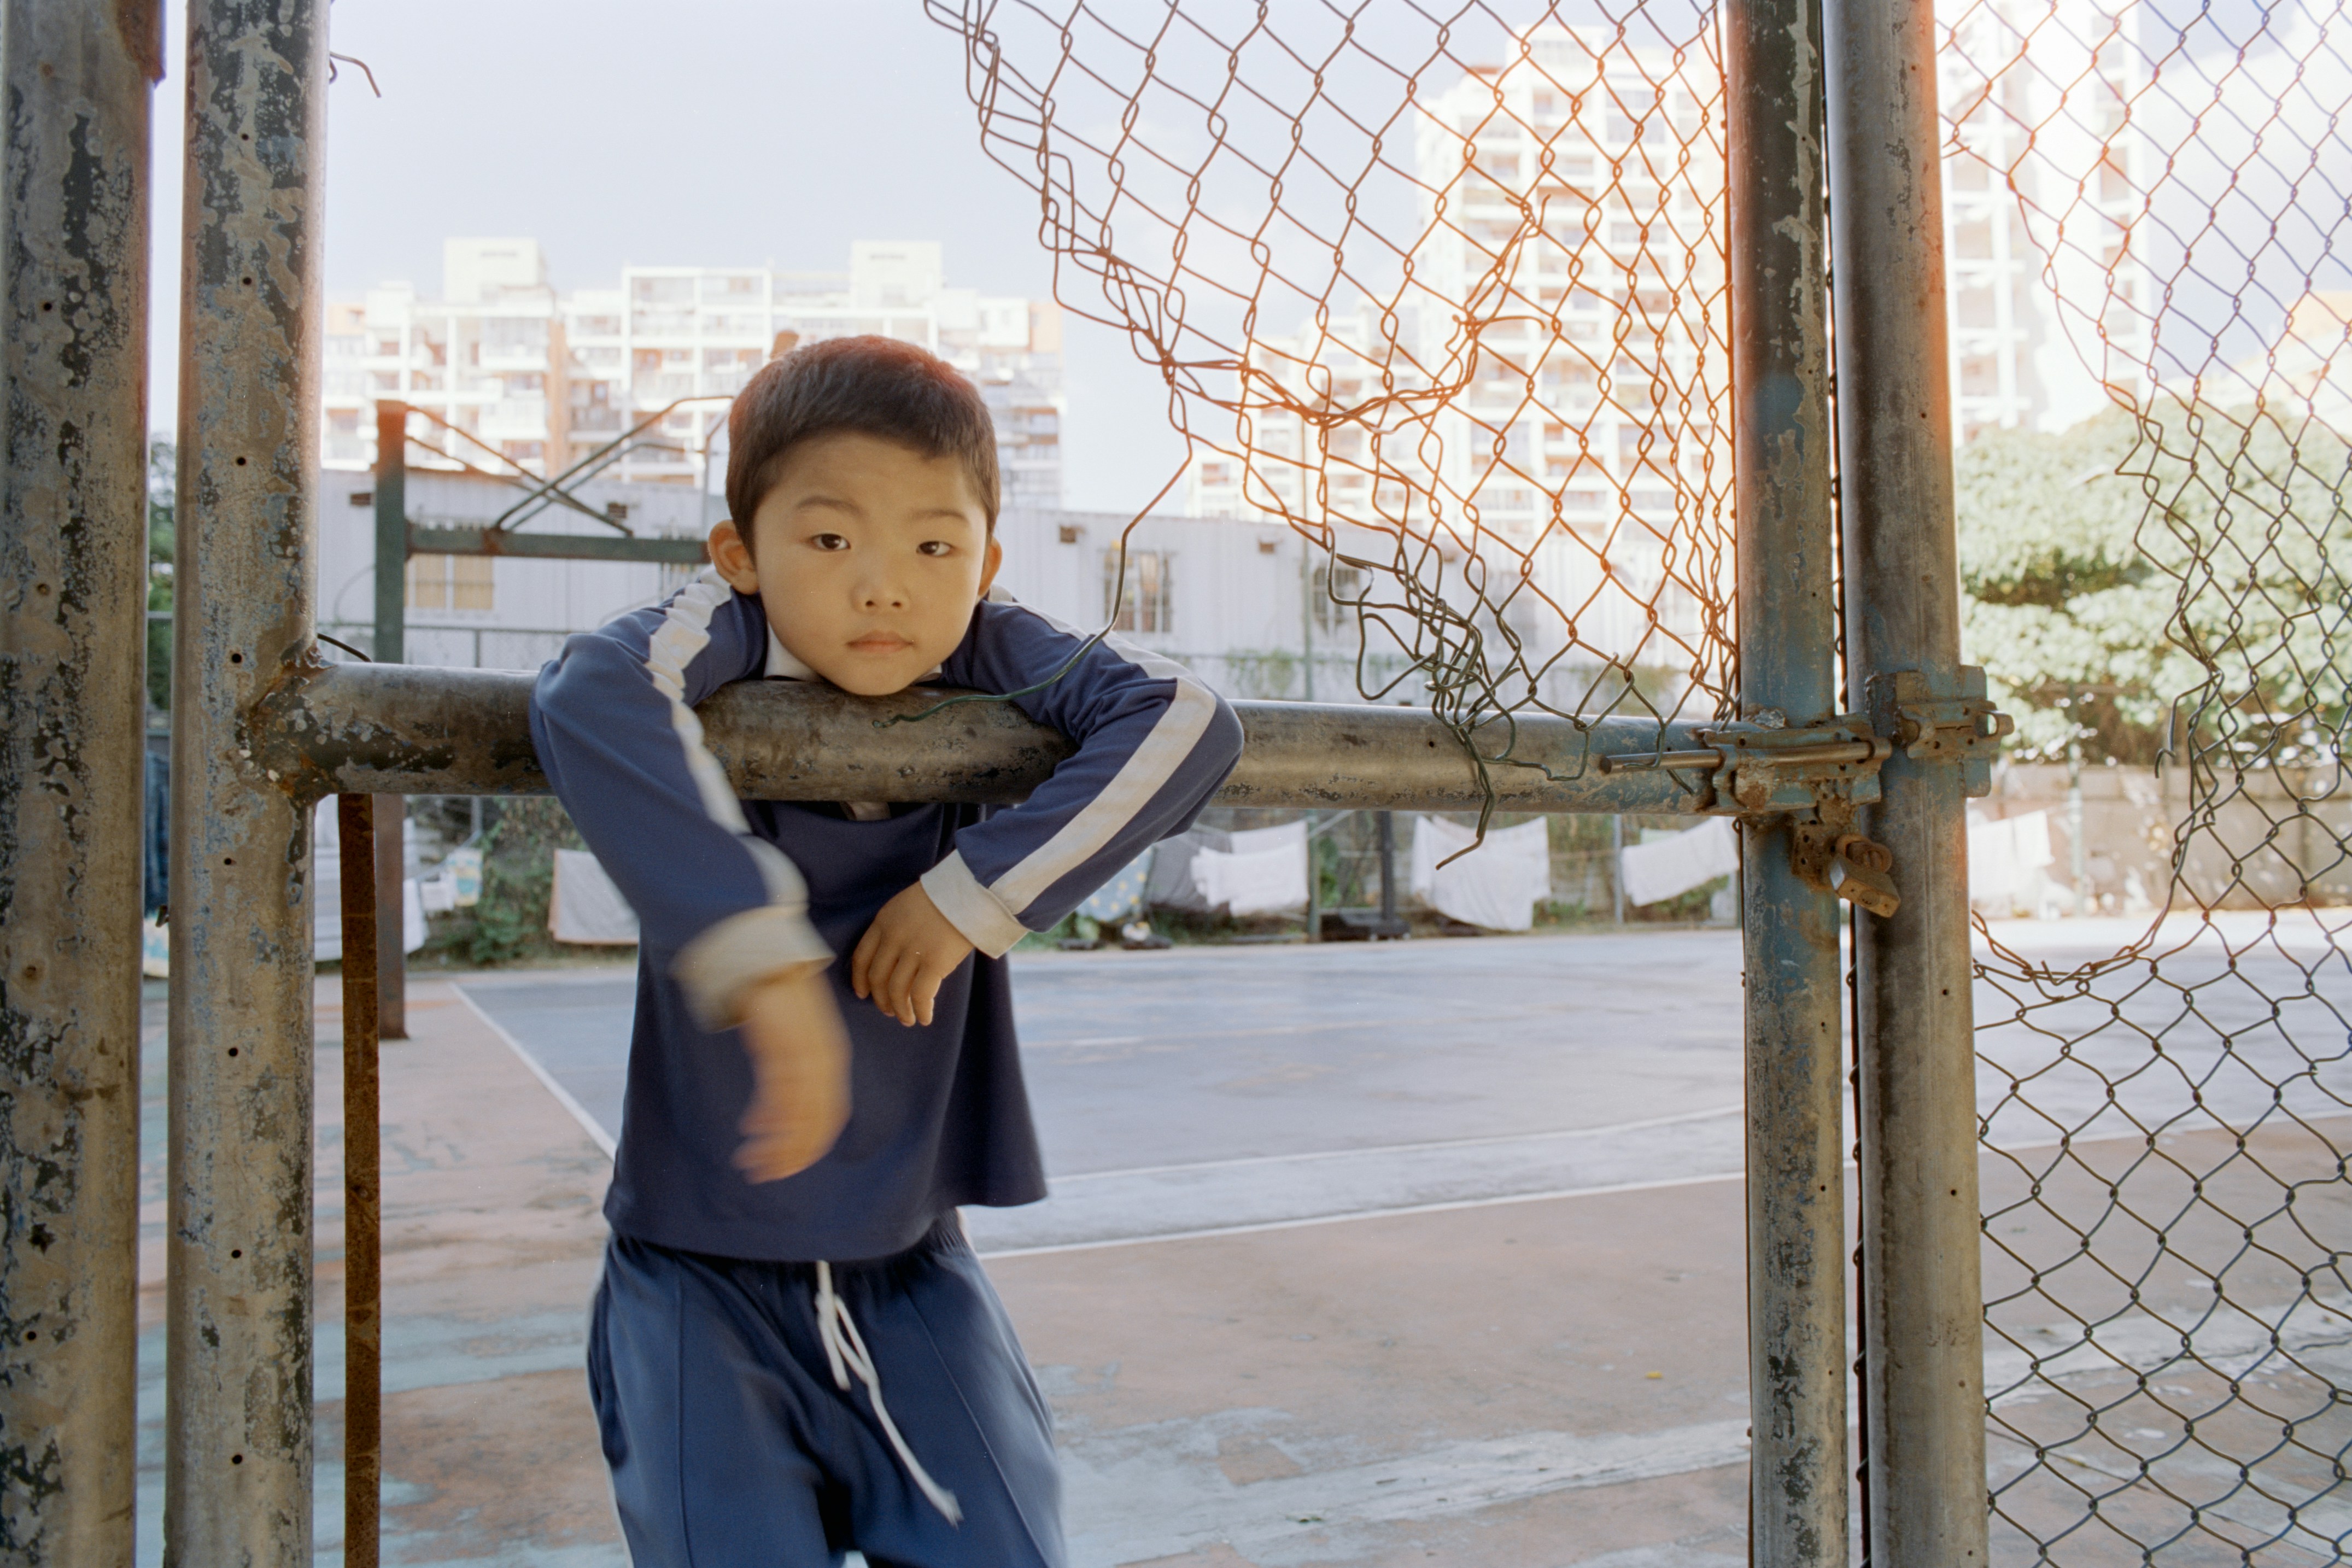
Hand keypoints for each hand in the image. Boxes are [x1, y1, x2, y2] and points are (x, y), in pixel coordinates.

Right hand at [733, 966, 851, 1182]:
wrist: (768, 959)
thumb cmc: (779, 999)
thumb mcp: (794, 1036)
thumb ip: (791, 1066)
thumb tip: (777, 1097)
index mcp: (830, 1059)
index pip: (829, 1115)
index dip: (810, 1145)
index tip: (788, 1165)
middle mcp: (823, 1061)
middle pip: (816, 1122)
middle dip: (791, 1154)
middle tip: (766, 1175)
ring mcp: (804, 1055)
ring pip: (796, 1114)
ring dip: (774, 1144)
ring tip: (750, 1163)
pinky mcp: (781, 1047)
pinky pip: (778, 1092)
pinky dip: (767, 1118)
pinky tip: (750, 1130)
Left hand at [850, 883, 975, 1026]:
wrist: (970, 889)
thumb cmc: (944, 896)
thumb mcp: (907, 905)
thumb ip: (895, 928)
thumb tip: (894, 960)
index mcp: (883, 921)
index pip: (861, 957)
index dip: (859, 980)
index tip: (863, 993)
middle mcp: (893, 938)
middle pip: (877, 978)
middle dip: (881, 999)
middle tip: (887, 1010)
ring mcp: (913, 951)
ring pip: (896, 991)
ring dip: (900, 1010)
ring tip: (906, 1019)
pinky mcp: (935, 963)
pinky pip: (921, 996)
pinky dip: (920, 1011)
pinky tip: (924, 1018)